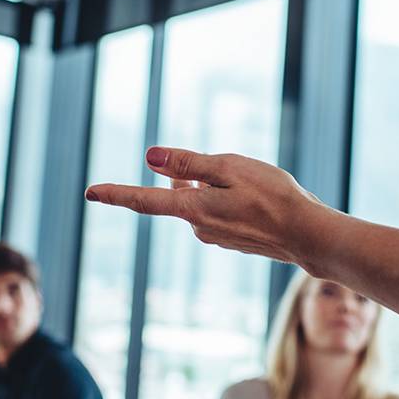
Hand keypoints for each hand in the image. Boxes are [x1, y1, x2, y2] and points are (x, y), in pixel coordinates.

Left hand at [86, 148, 329, 269]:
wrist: (308, 236)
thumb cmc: (274, 196)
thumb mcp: (230, 168)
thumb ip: (189, 164)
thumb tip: (151, 157)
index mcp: (193, 209)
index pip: (144, 200)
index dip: (115, 193)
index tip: (90, 192)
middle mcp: (198, 227)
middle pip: (180, 193)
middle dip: (196, 175)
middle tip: (235, 168)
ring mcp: (215, 237)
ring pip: (202, 201)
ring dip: (217, 186)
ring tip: (255, 184)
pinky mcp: (230, 240)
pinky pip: (218, 211)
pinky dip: (230, 199)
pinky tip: (259, 199)